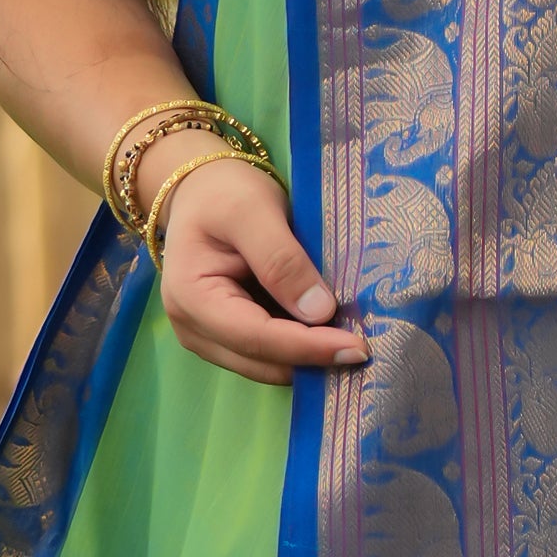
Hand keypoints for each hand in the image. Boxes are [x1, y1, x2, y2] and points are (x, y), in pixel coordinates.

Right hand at [152, 157, 367, 384]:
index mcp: (191, 297)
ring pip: (266, 367)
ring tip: (351, 340)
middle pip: (261, 361)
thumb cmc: (224, 192)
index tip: (357, 347)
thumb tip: (319, 312)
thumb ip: (281, 260)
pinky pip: (267, 356)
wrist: (204, 190)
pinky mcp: (226, 338)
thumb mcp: (252, 211)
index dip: (308, 347)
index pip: (256, 336)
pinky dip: (299, 349)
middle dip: (313, 359)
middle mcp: (191, 328)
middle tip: (365, 347)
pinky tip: (330, 334)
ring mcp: (207, 338)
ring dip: (308, 359)